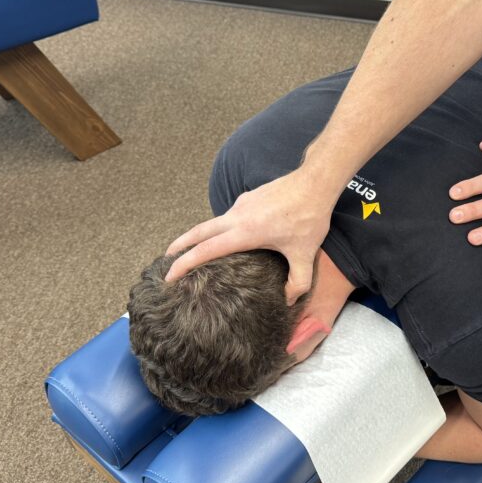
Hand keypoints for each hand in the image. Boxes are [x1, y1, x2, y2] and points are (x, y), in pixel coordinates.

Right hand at [164, 169, 336, 302]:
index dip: (184, 264)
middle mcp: (237, 216)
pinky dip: (219, 230)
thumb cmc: (309, 217)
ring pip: (212, 224)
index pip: (206, 250)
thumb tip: (288, 300)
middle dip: (179, 247)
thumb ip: (297, 282)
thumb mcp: (305, 255)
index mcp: (246, 232)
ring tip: (193, 253)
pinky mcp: (248, 198)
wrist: (316, 181)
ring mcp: (241, 205)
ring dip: (199, 237)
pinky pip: (228, 217)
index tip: (169, 276)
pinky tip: (226, 240)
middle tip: (165, 262)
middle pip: (198, 233)